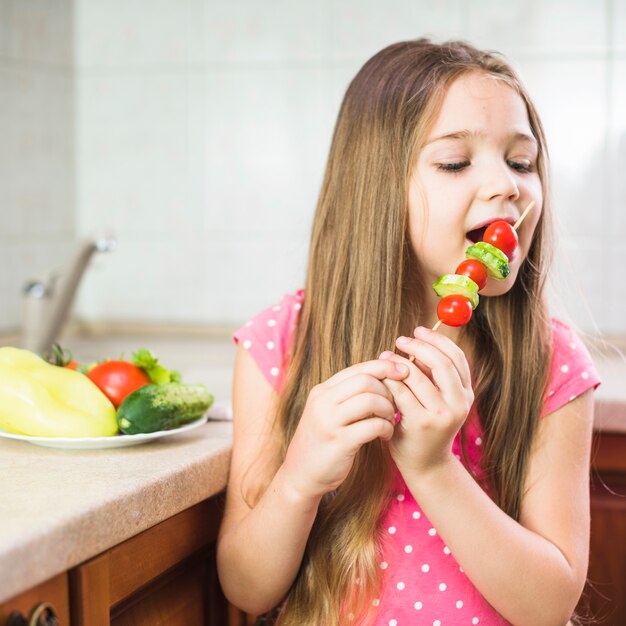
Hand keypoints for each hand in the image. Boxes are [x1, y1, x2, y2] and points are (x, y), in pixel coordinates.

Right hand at [282, 359, 408, 500]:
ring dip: (388, 409)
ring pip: (370, 401)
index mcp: (322, 391)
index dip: (384, 368)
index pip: (358, 369)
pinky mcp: (339, 442)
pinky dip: (386, 428)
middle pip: (365, 381)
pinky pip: (373, 426)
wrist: (300, 474)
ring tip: (389, 420)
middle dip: (388, 390)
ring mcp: (329, 422)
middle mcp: (323, 402)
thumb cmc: (321, 441)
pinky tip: (385, 435)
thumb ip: (345, 395)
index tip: (402, 372)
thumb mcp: (326, 412)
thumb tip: (379, 376)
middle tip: (394, 405)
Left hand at [380, 327, 473, 476]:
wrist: (425, 464)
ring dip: (399, 362)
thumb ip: (432, 376)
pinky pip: (402, 393)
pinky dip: (390, 380)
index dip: (437, 339)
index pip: (457, 357)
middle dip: (419, 346)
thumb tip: (417, 342)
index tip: (418, 329)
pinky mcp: (421, 423)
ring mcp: (441, 415)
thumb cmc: (426, 426)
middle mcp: (459, 404)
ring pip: (419, 377)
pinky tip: (381, 376)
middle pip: (441, 363)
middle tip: (401, 339)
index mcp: (466, 394)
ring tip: (386, 356)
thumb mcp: (438, 400)